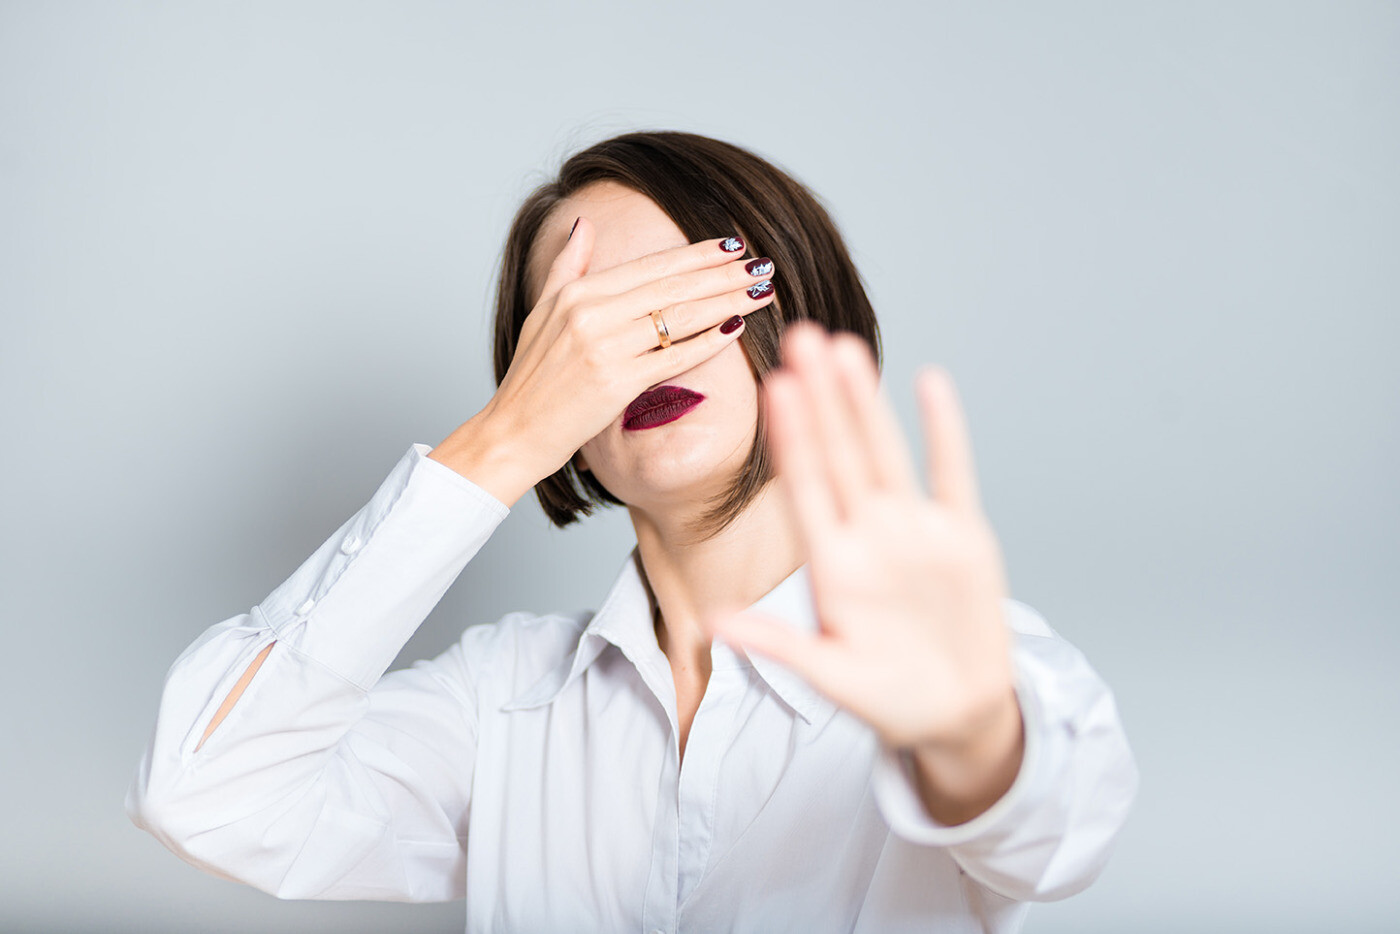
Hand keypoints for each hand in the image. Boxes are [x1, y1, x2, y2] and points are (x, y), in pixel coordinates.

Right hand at [431, 218, 775, 504]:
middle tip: (762, 265)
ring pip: (679, 317)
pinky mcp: (615, 383)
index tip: (731, 247)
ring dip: (727, 301)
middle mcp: (590, 314)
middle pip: (672, 287)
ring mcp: (603, 347)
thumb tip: (585, 223)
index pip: (651, 266)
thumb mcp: (541, 310)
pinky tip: (737, 327)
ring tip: (762, 291)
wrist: (513, 432)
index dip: (696, 255)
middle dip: (723, 274)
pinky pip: (673, 357)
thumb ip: (568, 266)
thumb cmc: (531, 377)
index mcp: (577, 293)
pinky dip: (708, 341)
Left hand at [706, 321, 1015, 754]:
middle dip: (820, 398)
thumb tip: (711, 623)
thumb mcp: (828, 674)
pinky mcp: (964, 537)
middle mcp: (868, 535)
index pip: (805, 487)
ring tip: (846, 348)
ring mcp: (914, 531)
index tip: (772, 386)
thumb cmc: (887, 697)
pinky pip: (953, 474)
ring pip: (886, 452)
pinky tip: (930, 383)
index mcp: (832, 563)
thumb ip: (776, 644)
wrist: (954, 713)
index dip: (791, 438)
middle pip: (840, 454)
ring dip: (866, 402)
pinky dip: (945, 431)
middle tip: (799, 336)